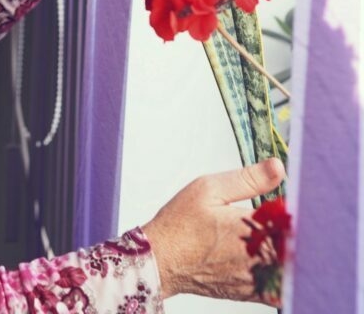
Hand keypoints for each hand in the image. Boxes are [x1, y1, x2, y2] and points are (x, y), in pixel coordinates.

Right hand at [141, 157, 286, 302]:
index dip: (299, 211)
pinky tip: (269, 262)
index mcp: (254, 227)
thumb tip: (279, 166)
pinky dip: (281, 276)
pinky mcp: (250, 293)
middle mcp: (260, 257)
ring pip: (292, 270)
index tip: (291, 204)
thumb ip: (247, 179)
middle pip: (299, 247)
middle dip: (295, 233)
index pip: (296, 220)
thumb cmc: (180, 223)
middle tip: (286, 222)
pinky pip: (279, 289)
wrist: (160, 260)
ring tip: (274, 241)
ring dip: (290, 255)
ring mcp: (257, 279)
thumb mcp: (207, 189)